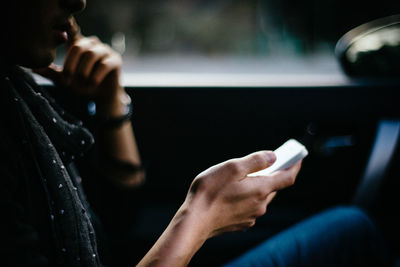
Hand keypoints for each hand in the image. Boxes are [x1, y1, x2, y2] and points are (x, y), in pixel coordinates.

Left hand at [33, 20, 125, 116]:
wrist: (102, 98)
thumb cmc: (83, 86)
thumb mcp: (65, 80)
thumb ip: (52, 73)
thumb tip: (33, 68)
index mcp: (79, 44)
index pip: (72, 31)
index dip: (69, 27)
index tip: (64, 26)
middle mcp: (92, 44)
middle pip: (79, 46)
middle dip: (70, 64)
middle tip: (66, 79)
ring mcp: (105, 51)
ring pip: (91, 54)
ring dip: (83, 71)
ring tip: (81, 82)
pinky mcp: (115, 60)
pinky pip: (104, 64)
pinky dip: (95, 76)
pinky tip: (92, 84)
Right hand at [182, 151, 301, 237]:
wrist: (194, 221)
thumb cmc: (211, 191)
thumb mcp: (232, 167)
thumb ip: (255, 161)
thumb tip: (273, 157)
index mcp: (261, 189)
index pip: (287, 178)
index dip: (294, 166)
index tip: (298, 158)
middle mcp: (260, 205)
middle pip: (273, 188)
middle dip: (273, 175)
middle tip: (268, 164)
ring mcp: (251, 216)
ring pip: (261, 198)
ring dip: (257, 187)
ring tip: (242, 179)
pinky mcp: (241, 224)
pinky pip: (250, 208)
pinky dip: (247, 199)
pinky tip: (232, 195)